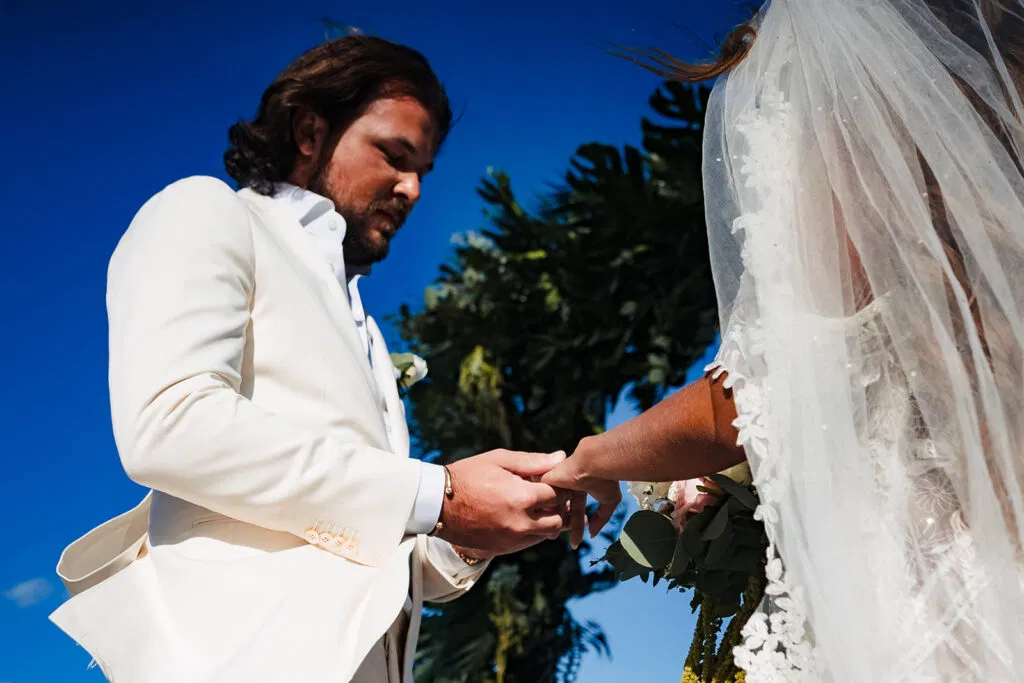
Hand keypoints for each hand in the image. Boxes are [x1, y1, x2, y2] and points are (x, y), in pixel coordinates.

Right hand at [436, 449, 570, 555]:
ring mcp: (512, 539)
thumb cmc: (467, 476)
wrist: (437, 504)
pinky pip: (529, 543)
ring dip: (547, 521)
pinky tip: (521, 517)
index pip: (558, 495)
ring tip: (535, 506)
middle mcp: (520, 522)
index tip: (558, 480)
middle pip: (558, 520)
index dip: (562, 486)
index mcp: (522, 497)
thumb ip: (532, 461)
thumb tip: (560, 457)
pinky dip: (532, 531)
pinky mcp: (503, 549)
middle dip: (558, 507)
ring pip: (546, 535)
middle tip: (549, 495)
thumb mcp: (498, 460)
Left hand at [541, 436, 621, 547]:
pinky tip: (542, 522)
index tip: (575, 543)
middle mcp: (567, 484)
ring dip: (550, 520)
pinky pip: (539, 498)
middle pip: (560, 510)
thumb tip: (592, 535)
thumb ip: (601, 518)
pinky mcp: (544, 479)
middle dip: (560, 526)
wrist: (594, 464)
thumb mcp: (609, 500)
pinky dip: (541, 510)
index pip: (576, 510)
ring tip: (552, 534)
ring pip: (549, 506)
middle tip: (559, 539)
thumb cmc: (605, 479)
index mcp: (580, 486)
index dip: (576, 527)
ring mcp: (555, 482)